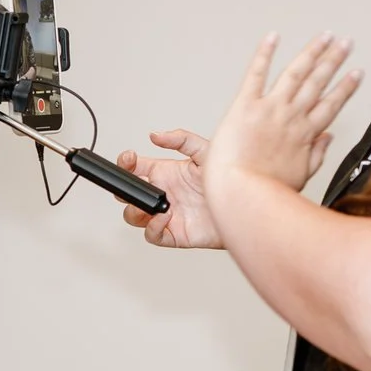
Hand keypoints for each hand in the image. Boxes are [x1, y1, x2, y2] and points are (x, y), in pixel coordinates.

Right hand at [117, 130, 221, 247]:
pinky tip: (165, 216)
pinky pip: (152, 235)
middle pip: (129, 194)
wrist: (247, 208)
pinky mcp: (174, 234)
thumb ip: (181, 139)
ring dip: (135, 210)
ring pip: (134, 216)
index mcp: (166, 173)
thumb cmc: (231, 181)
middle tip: (133, 185)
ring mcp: (167, 214)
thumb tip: (156, 135)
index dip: (126, 163)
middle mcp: (164, 193)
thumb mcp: (206, 152)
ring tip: (155, 204)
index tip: (129, 159)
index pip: (135, 168)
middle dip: (123, 190)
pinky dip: (152, 227)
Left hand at [203, 33, 360, 201]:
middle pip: (318, 83)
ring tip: (325, 36)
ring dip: (312, 52)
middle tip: (346, 43)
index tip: (356, 73)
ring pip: (296, 73)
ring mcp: (270, 109)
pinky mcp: (245, 106)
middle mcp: (291, 118)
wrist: (240, 193)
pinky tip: (273, 37)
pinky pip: (256, 73)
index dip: (346, 87)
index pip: (331, 105)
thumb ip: (316, 156)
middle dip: (334, 60)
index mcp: (305, 136)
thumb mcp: (300, 178)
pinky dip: (265, 53)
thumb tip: (327, 140)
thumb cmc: (265, 193)